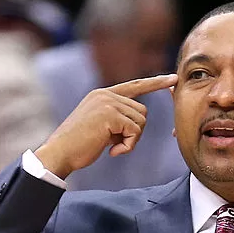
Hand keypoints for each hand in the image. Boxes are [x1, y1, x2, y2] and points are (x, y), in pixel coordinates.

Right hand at [33, 73, 177, 178]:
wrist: (60, 153)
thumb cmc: (79, 146)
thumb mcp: (100, 127)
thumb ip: (117, 119)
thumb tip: (137, 122)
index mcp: (102, 95)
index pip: (134, 86)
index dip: (155, 83)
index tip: (173, 79)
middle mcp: (105, 95)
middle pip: (142, 112)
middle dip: (135, 133)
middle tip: (117, 145)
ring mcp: (107, 103)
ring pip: (141, 122)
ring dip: (131, 140)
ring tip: (112, 147)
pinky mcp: (110, 115)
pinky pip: (135, 131)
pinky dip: (128, 146)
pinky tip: (112, 152)